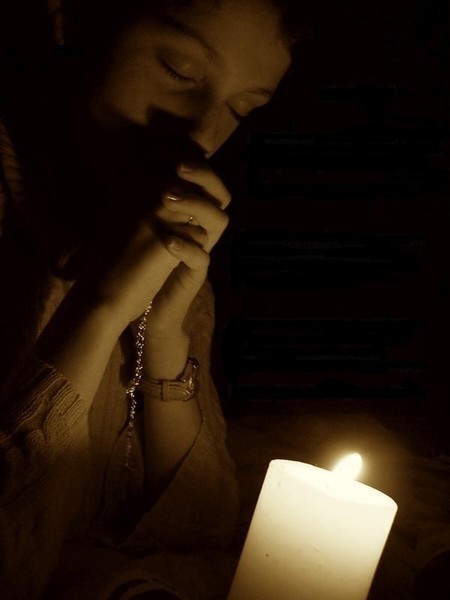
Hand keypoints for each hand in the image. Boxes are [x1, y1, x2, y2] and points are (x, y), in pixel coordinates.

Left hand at [143, 160, 231, 334]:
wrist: (136, 303)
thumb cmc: (137, 259)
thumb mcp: (138, 222)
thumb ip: (143, 196)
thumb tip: (133, 158)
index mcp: (189, 215)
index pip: (204, 181)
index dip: (197, 163)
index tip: (173, 149)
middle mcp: (200, 229)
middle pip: (220, 196)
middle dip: (203, 177)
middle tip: (178, 168)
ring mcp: (201, 251)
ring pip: (219, 221)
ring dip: (196, 205)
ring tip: (168, 198)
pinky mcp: (194, 275)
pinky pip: (201, 258)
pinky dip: (186, 246)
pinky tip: (167, 239)